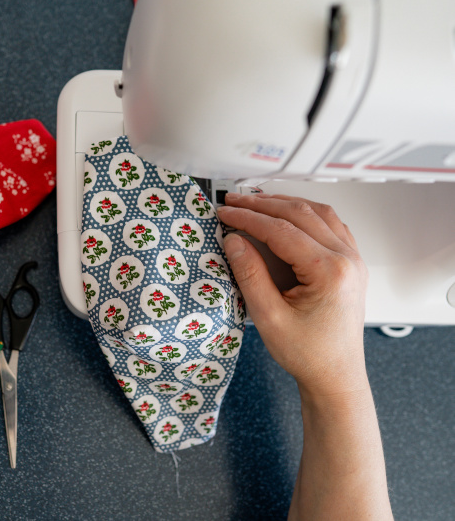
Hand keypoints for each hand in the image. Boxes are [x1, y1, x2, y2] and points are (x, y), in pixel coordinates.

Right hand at [218, 193, 368, 396]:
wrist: (335, 376)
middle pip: (300, 214)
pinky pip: (331, 225)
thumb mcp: (269, 317)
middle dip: (263, 204)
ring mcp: (353, 260)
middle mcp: (347, 259)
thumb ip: (250, 275)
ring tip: (256, 202)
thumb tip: (234, 241)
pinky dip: (306, 214)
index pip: (281, 230)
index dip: (248, 218)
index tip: (225, 213)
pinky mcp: (351, 264)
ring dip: (285, 204)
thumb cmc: (308, 354)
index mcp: (329, 272)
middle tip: (234, 201)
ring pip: (319, 213)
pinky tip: (288, 215)